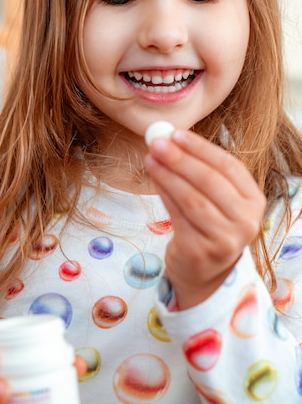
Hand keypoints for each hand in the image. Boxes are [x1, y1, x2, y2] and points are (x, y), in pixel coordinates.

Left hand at [145, 129, 265, 309]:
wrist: (204, 270)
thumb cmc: (208, 224)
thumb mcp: (216, 197)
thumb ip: (200, 169)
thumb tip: (168, 138)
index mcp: (253, 200)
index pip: (228, 166)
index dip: (201, 148)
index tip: (175, 134)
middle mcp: (245, 221)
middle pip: (209, 182)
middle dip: (180, 159)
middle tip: (157, 143)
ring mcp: (225, 239)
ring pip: (192, 198)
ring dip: (168, 175)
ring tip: (150, 159)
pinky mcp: (200, 251)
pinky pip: (177, 216)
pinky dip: (164, 193)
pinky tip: (153, 178)